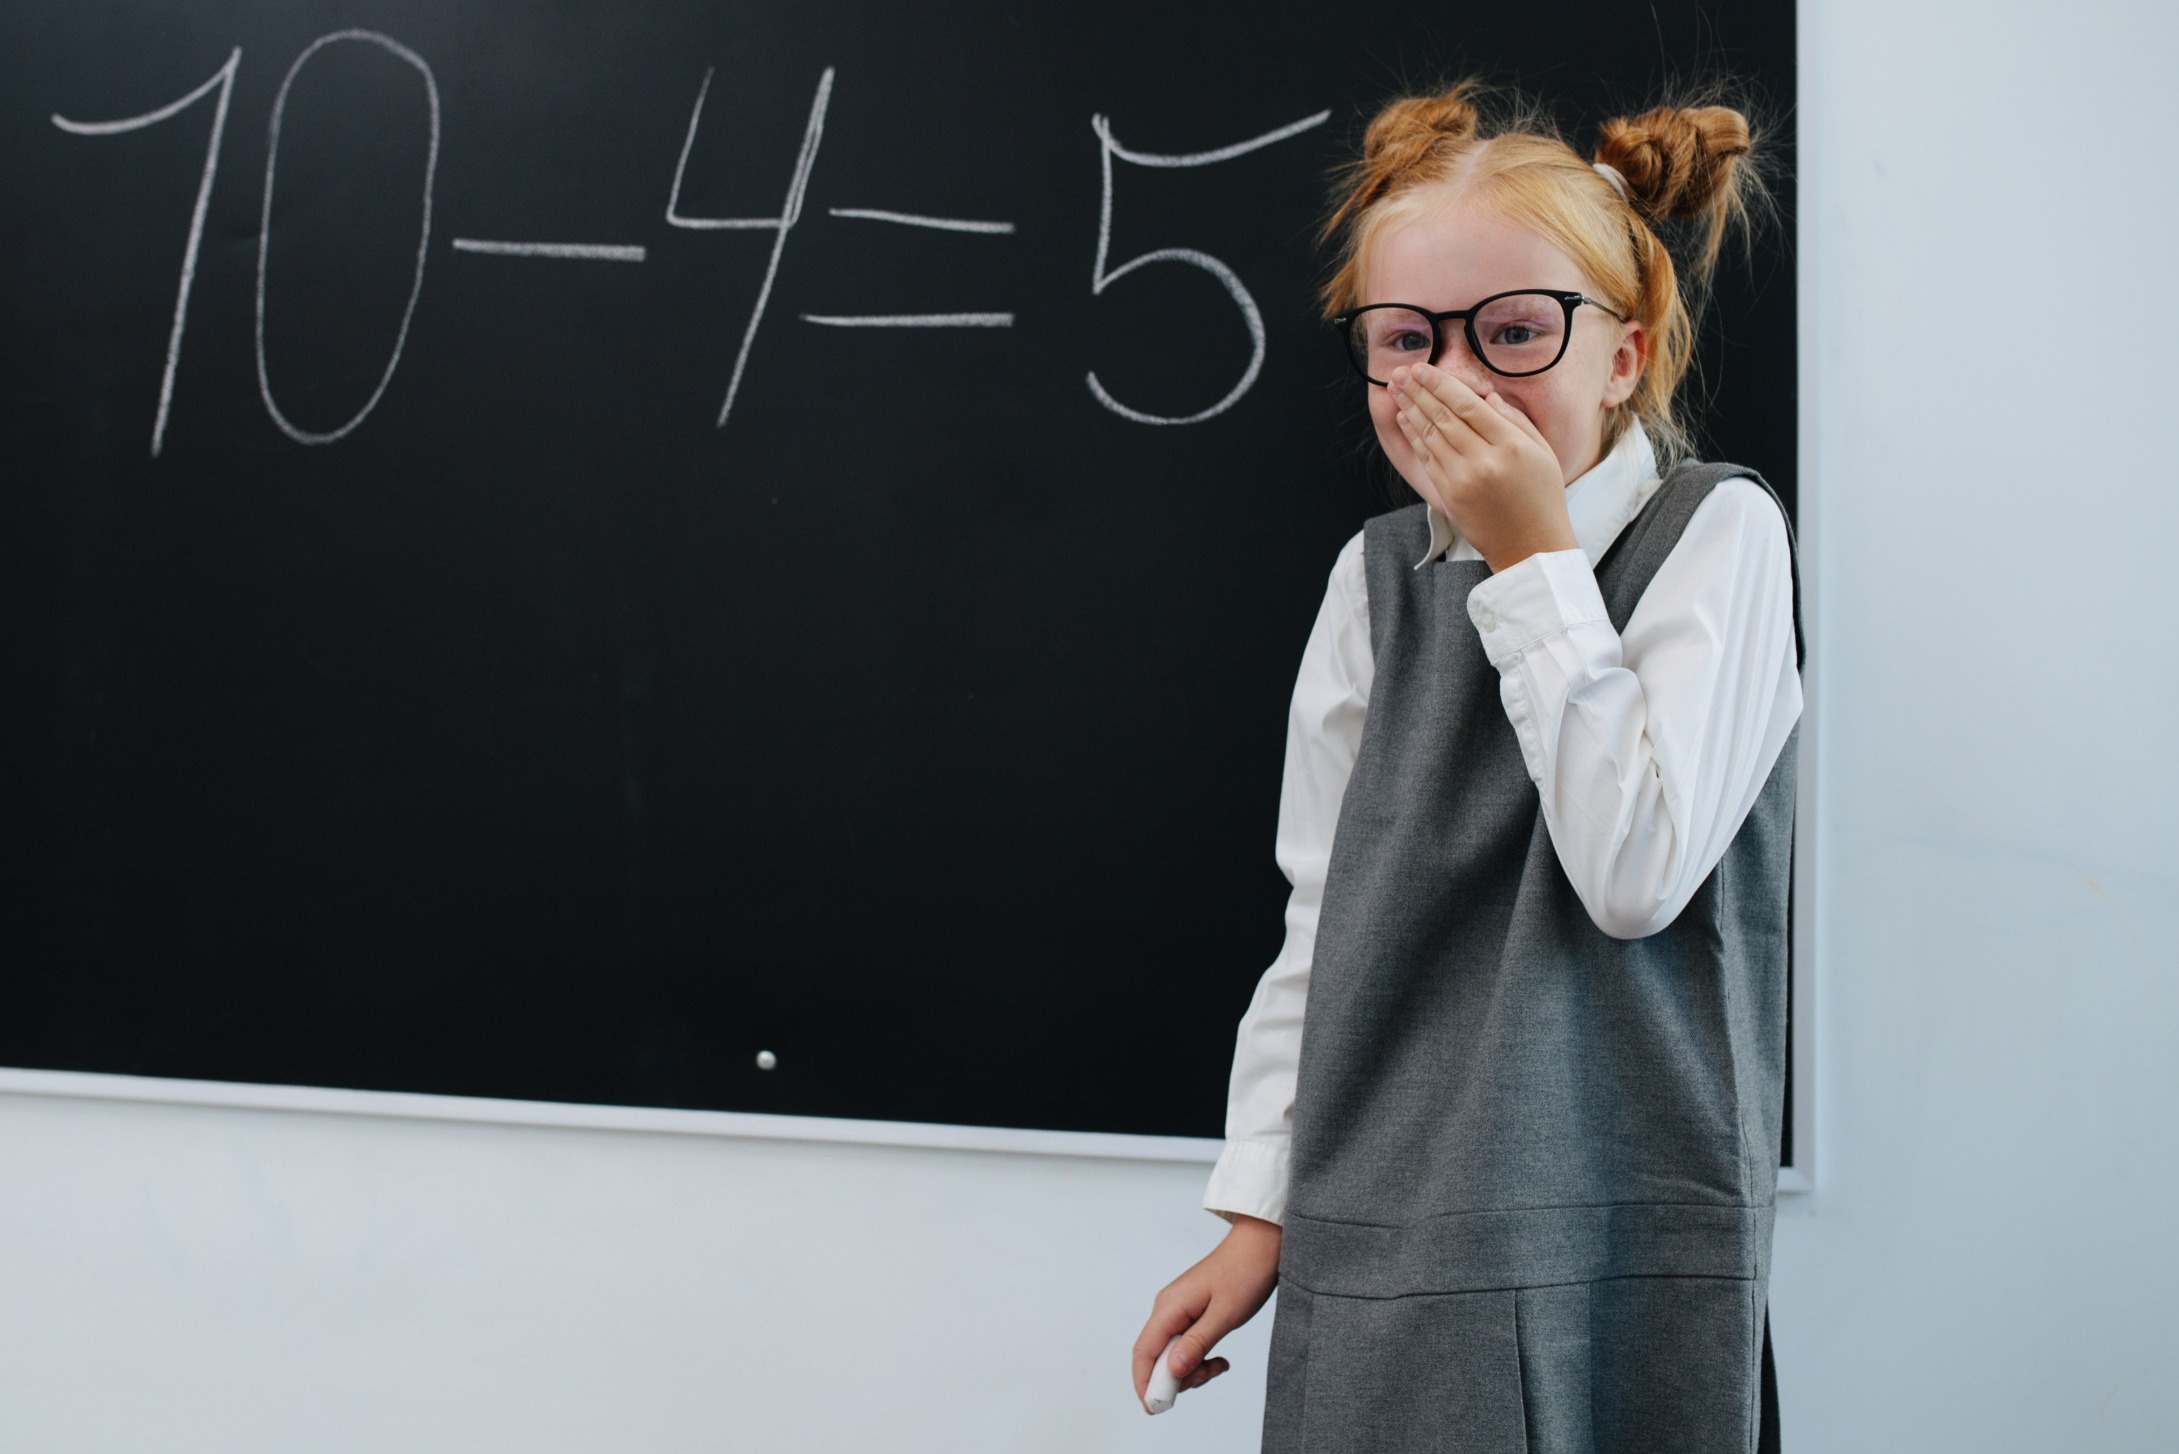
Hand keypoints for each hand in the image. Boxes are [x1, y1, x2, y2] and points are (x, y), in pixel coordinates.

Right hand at [1131, 1214, 1281, 1411]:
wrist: (1261, 1246)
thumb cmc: (1245, 1274)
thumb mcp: (1224, 1315)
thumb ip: (1196, 1344)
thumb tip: (1171, 1371)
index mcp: (1169, 1307)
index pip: (1143, 1352)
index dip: (1144, 1383)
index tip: (1155, 1408)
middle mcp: (1167, 1308)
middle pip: (1156, 1356)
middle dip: (1176, 1377)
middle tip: (1209, 1376)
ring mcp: (1178, 1310)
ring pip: (1172, 1353)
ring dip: (1191, 1369)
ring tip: (1220, 1366)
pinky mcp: (1190, 1312)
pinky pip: (1185, 1344)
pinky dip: (1199, 1358)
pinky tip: (1220, 1359)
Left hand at [1388, 362, 1577, 572]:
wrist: (1531, 547)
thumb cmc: (1542, 497)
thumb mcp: (1543, 453)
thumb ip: (1516, 420)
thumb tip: (1487, 396)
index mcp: (1511, 445)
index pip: (1467, 405)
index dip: (1441, 383)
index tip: (1424, 368)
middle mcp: (1483, 461)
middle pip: (1443, 416)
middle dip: (1418, 391)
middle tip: (1401, 372)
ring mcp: (1462, 480)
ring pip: (1429, 435)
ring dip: (1409, 409)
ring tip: (1396, 389)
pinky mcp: (1449, 496)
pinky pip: (1426, 458)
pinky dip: (1413, 436)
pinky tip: (1404, 418)